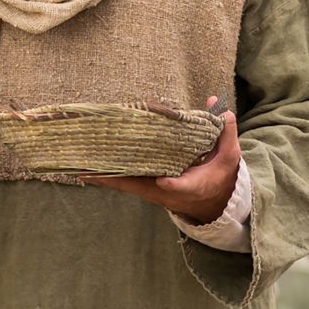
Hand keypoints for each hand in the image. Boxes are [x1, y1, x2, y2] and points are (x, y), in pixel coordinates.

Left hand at [86, 99, 239, 223]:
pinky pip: (124, 181)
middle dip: (117, 178)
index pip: (182, 186)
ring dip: (104, 177)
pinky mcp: (146, 187)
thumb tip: (220, 106)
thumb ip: (224, 132)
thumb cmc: (219, 177)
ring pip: (127, 185)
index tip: (165, 181)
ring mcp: (154, 191)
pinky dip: (107, 175)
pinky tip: (86, 168)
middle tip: (91, 170)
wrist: (212, 202)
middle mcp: (168, 192)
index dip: (173, 185)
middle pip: (140, 187)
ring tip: (80, 167)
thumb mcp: (229, 157)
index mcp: (192, 186)